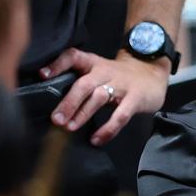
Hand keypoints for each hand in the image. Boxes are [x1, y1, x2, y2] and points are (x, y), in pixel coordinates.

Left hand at [40, 48, 168, 144]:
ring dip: (83, 113)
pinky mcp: (136, 98)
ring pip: (99, 97)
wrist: (152, 71)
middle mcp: (106, 72)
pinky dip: (108, 129)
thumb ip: (82, 83)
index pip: (74, 57)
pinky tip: (97, 139)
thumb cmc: (120, 77)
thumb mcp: (101, 72)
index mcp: (95, 64)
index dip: (58, 64)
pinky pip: (120, 115)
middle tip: (56, 119)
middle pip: (85, 84)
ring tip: (70, 127)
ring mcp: (122, 85)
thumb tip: (57, 106)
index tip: (43, 75)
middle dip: (69, 102)